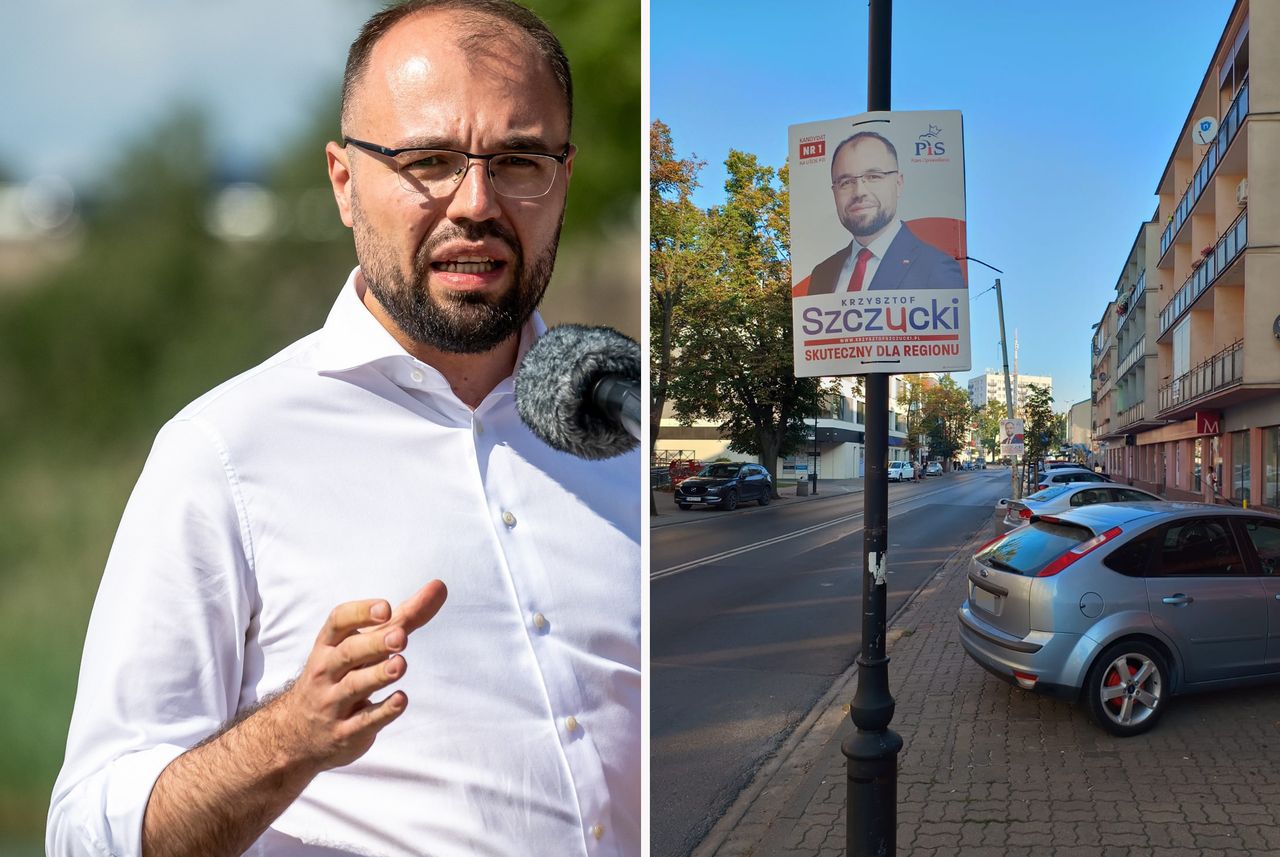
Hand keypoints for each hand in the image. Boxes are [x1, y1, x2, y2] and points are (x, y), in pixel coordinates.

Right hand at [271, 580, 447, 772]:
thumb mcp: (363, 644)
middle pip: (348, 653)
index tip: (386, 608)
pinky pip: (364, 722)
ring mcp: (333, 703)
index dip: (360, 613)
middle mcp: (327, 671)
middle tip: (401, 637)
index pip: (338, 622)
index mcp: (329, 644)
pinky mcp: (345, 732)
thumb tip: (439, 587)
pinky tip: (401, 699)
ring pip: (355, 686)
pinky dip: (383, 711)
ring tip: (400, 665)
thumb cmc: (341, 675)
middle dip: (374, 643)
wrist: (297, 733)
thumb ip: (403, 617)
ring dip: (379, 674)